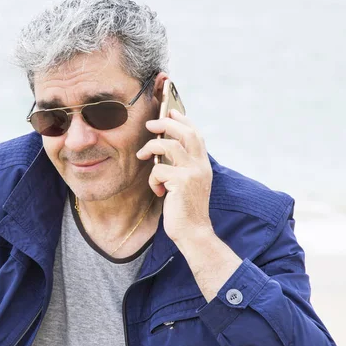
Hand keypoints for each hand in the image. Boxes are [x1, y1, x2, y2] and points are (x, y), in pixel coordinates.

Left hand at [136, 109, 213, 243]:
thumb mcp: (186, 184)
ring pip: (169, 145)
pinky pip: (159, 170)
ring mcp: (193, 172)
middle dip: (166, 123)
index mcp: (203, 165)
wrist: (193, 233)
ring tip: (142, 155)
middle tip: (149, 123)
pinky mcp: (182, 182)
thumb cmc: (185, 210)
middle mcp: (201, 165)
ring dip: (151, 146)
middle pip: (186, 132)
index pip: (196, 134)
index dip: (183, 121)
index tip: (170, 112)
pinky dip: (153, 179)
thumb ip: (180, 167)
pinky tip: (157, 192)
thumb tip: (162, 150)